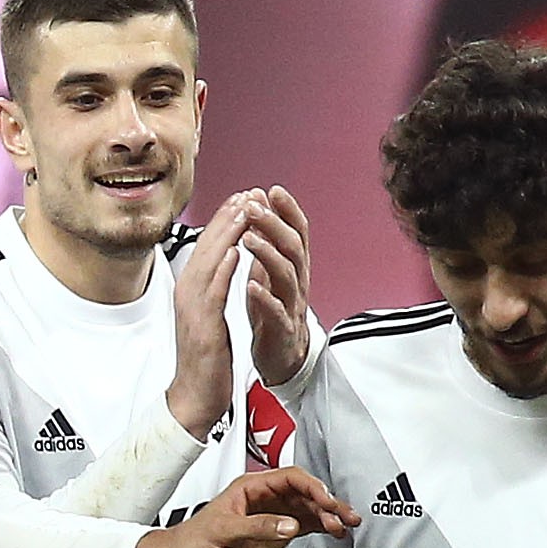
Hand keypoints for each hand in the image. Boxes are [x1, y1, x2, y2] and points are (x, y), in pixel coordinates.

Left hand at [132, 466, 355, 547]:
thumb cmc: (190, 541)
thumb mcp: (224, 531)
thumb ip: (259, 526)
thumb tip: (290, 525)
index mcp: (250, 488)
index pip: (290, 479)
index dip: (312, 487)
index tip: (327, 501)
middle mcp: (263, 499)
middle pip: (304, 494)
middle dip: (327, 503)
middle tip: (346, 516)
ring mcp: (269, 517)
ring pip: (306, 511)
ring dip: (327, 517)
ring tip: (346, 526)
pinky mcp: (271, 536)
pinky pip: (301, 527)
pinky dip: (319, 529)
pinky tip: (333, 532)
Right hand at [161, 193, 253, 440]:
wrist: (196, 397)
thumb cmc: (206, 359)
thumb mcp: (209, 314)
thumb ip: (213, 286)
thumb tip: (224, 259)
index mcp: (191, 289)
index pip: (209, 245)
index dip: (225, 219)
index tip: (244, 197)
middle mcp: (188, 294)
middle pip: (207, 246)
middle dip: (228, 217)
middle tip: (247, 192)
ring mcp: (193, 309)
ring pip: (210, 262)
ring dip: (227, 234)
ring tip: (245, 210)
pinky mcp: (203, 327)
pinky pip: (213, 293)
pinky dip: (223, 269)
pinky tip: (235, 251)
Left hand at [239, 186, 313, 386]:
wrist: (282, 358)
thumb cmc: (273, 313)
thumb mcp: (271, 274)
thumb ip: (268, 244)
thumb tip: (259, 209)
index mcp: (293, 267)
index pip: (297, 232)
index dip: (287, 210)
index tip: (271, 190)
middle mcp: (297, 282)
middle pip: (293, 247)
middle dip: (274, 224)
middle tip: (254, 207)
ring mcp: (292, 306)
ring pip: (287, 276)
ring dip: (267, 254)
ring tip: (249, 238)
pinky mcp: (282, 330)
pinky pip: (277, 312)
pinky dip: (264, 298)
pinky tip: (250, 285)